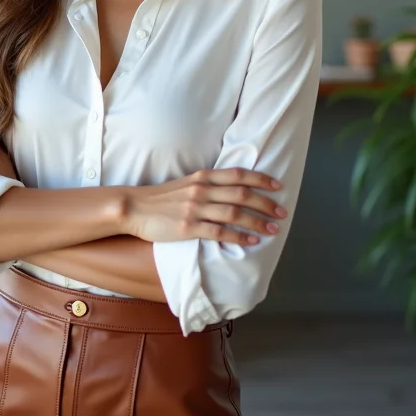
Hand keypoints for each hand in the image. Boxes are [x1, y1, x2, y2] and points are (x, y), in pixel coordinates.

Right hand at [121, 169, 287, 245]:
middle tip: (282, 212)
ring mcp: (195, 208)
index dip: (261, 179)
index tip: (277, 186)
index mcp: (202, 177)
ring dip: (258, 221)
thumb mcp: (185, 184)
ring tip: (273, 228)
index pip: (238, 174)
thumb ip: (207, 185)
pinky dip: (239, 236)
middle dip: (266, 203)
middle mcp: (202, 190)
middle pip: (242, 194)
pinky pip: (219, 232)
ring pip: (235, 213)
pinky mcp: (188, 227)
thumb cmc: (160, 198)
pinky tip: (252, 241)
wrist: (133, 207)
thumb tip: (230, 191)